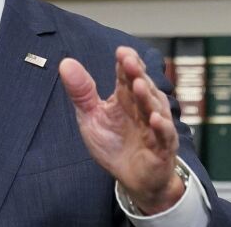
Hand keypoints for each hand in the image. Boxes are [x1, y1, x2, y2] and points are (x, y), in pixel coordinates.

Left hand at [59, 46, 183, 214]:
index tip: (120, 52)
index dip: (126, 62)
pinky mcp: (163, 147)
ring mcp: (155, 126)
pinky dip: (161, 127)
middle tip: (129, 61)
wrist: (132, 179)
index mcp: (126, 96)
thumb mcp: (91, 116)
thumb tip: (65, 63)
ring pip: (154, 107)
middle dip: (136, 73)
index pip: (127, 74)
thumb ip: (81, 92)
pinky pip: (164, 135)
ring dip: (147, 96)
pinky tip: (155, 118)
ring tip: (139, 85)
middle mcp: (143, 106)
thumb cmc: (114, 145)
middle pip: (142, 86)